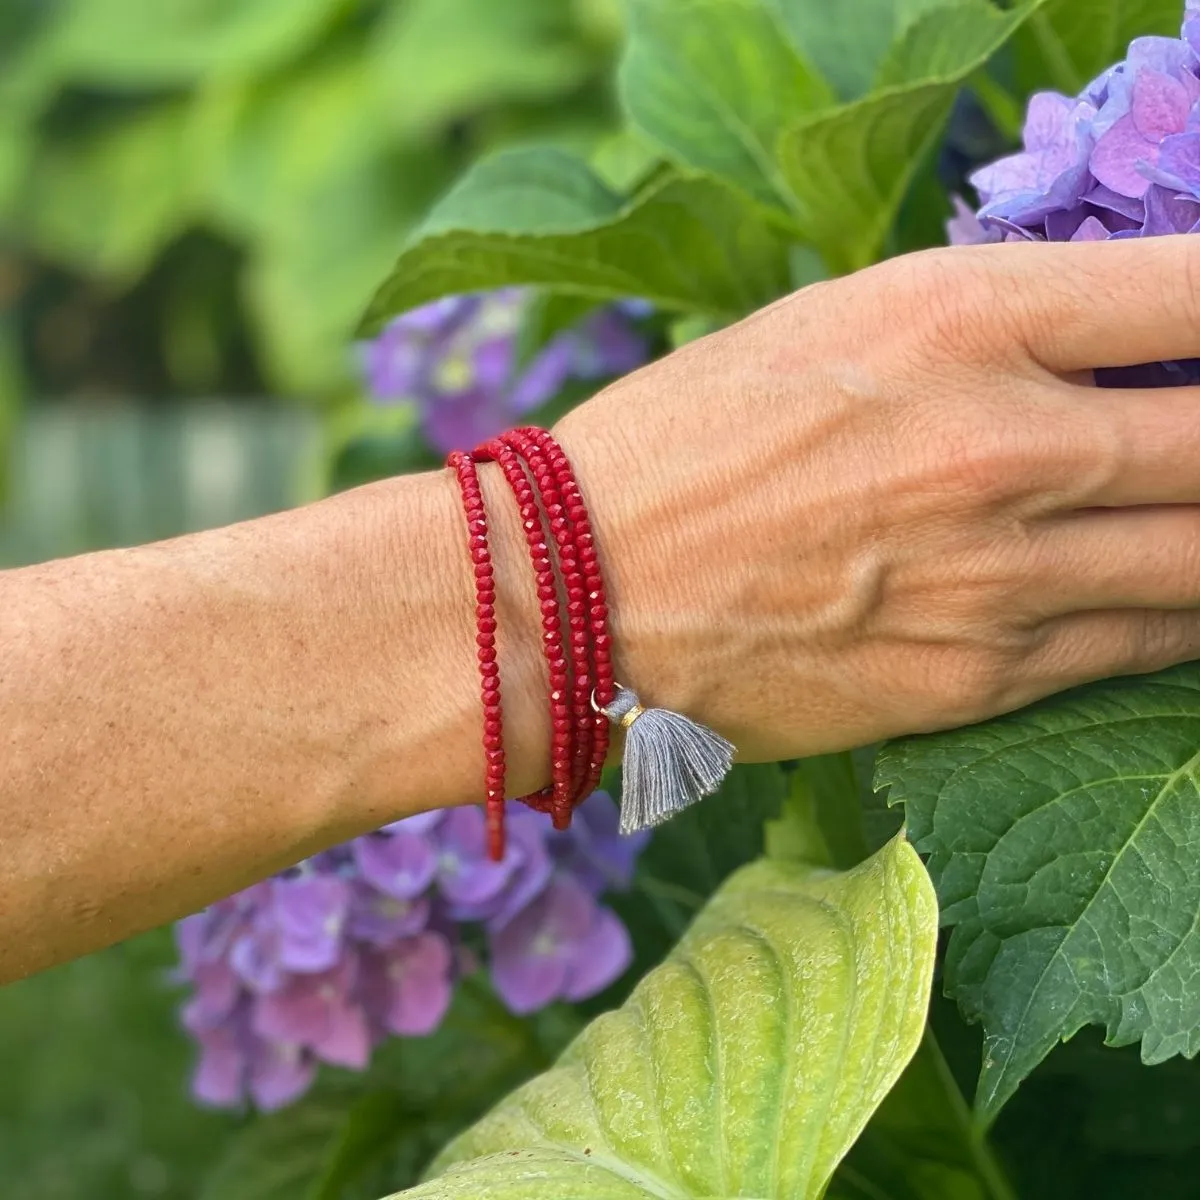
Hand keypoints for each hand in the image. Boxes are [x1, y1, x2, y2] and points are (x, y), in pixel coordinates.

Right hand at [555, 237, 1199, 760]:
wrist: (579, 594)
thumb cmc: (681, 442)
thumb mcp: (828, 327)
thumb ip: (979, 327)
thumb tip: (1102, 350)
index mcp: (957, 320)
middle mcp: (1003, 446)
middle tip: (1189, 440)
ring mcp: (1001, 580)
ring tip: (1173, 513)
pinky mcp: (978, 681)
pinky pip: (1147, 646)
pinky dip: (1172, 613)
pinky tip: (1146, 587)